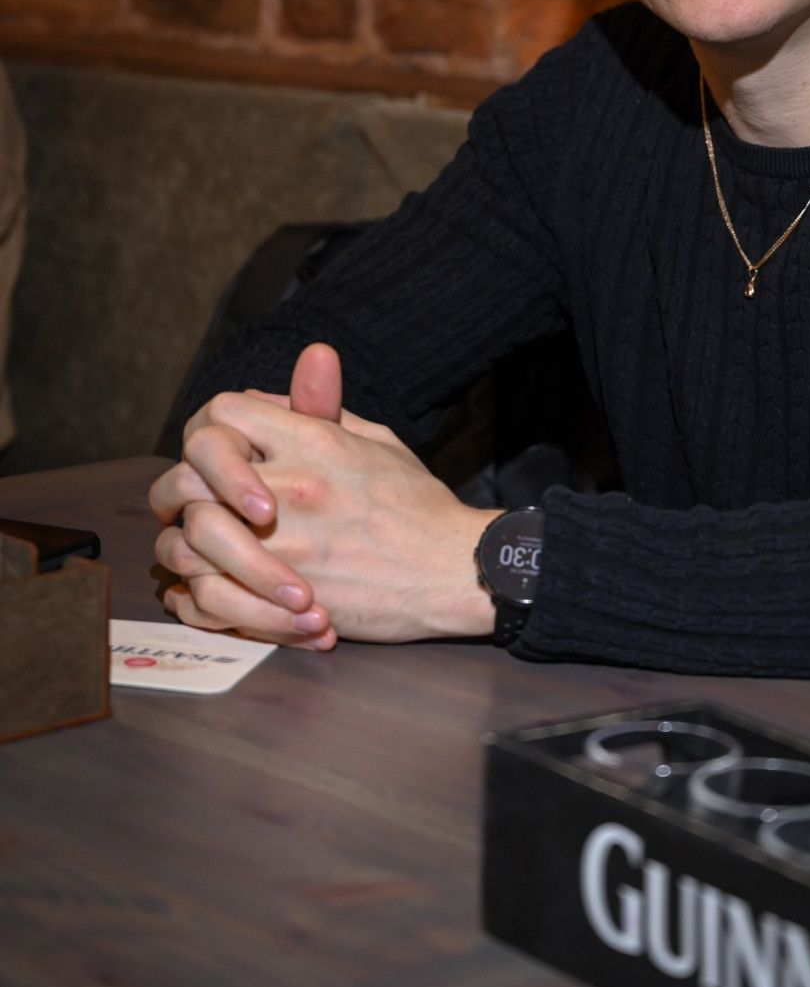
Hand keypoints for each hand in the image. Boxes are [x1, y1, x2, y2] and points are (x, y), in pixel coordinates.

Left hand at [150, 344, 498, 647]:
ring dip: (183, 550)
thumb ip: (322, 411)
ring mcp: (285, 545)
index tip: (215, 457)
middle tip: (188, 508)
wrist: (454, 570)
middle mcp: (292, 487)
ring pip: (185, 544)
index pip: (223, 412)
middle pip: (187, 478)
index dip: (207, 432)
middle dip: (177, 494)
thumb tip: (272, 386)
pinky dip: (195, 599)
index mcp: (314, 442)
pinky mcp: (284, 600)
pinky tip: (206, 592)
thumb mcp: (377, 441)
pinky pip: (206, 599)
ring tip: (198, 555)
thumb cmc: (419, 507)